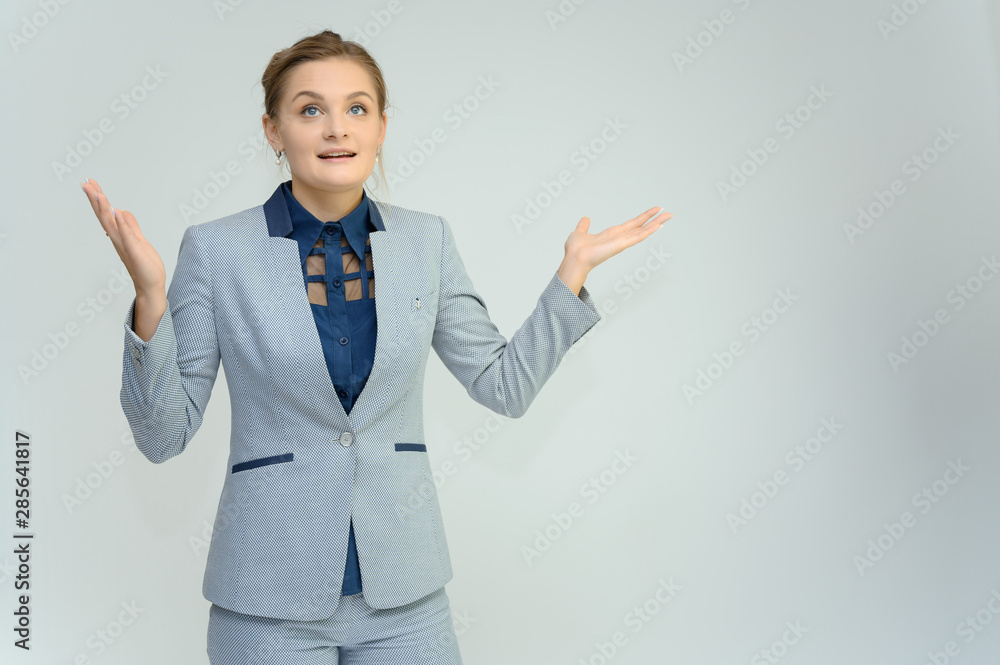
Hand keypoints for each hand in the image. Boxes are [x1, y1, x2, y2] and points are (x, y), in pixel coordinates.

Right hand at [81, 178, 165, 295]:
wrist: (151, 285)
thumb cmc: (145, 265)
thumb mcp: (139, 240)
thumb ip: (131, 227)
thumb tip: (122, 212)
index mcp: (119, 236)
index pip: (107, 214)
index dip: (98, 199)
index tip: (90, 184)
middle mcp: (119, 240)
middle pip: (104, 217)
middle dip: (95, 200)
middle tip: (85, 184)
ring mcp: (126, 246)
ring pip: (112, 225)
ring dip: (105, 209)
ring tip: (98, 193)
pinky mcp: (135, 252)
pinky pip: (127, 236)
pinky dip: (122, 224)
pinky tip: (117, 212)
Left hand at [564, 206, 672, 271]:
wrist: (574, 258)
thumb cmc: (575, 250)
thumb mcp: (580, 233)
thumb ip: (584, 226)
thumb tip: (585, 219)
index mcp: (611, 234)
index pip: (631, 224)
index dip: (642, 218)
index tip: (653, 211)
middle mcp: (619, 238)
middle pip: (641, 226)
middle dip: (654, 219)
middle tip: (668, 213)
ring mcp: (622, 242)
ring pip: (643, 231)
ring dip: (657, 223)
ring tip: (669, 216)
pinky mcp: (622, 245)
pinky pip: (638, 236)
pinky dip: (649, 230)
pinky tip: (659, 225)